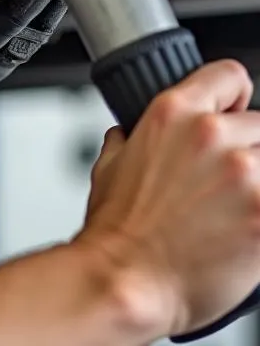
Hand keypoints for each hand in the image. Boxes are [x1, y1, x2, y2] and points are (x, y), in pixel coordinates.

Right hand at [74, 60, 259, 339]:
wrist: (127, 280)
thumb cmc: (118, 230)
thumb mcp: (109, 165)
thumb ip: (129, 140)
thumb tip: (130, 137)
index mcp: (172, 113)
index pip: (230, 75)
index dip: (234, 97)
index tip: (235, 115)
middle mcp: (212, 134)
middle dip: (248, 153)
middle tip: (227, 185)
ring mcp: (246, 173)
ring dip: (258, 185)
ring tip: (237, 210)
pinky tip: (248, 228)